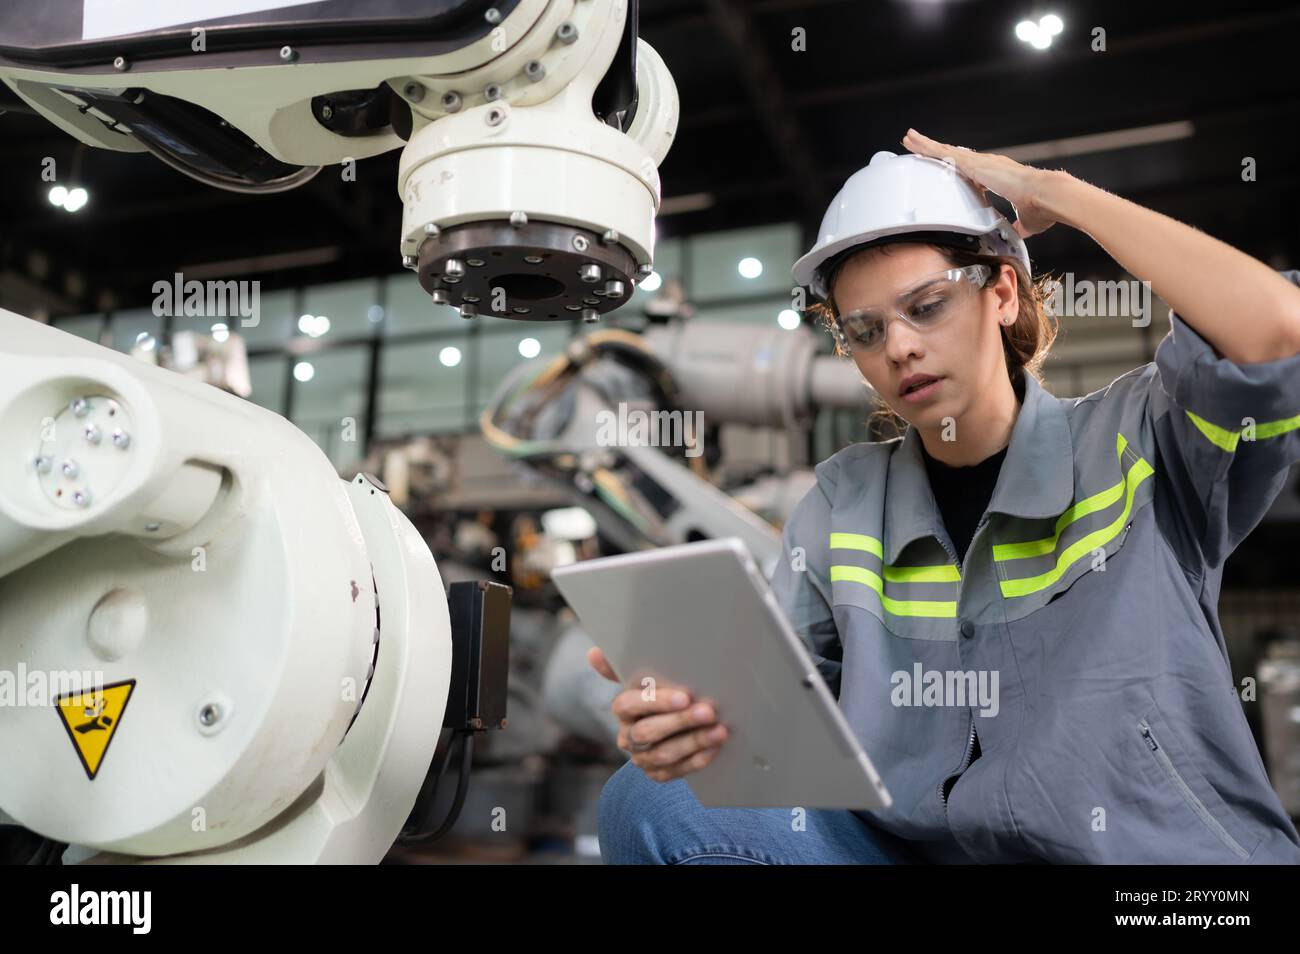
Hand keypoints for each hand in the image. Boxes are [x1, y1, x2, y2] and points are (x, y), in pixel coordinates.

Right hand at [587, 646, 728, 781]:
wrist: (672, 724)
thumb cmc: (661, 692)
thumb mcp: (645, 676)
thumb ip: (622, 664)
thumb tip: (594, 653)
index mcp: (623, 708)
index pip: (631, 704)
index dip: (656, 702)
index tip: (684, 697)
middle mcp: (628, 735)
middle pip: (649, 731)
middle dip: (681, 722)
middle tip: (708, 712)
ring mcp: (641, 757)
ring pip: (663, 754)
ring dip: (694, 742)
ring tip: (719, 731)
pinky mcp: (656, 773)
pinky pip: (675, 771)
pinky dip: (696, 760)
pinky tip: (714, 748)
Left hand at [901, 128, 1058, 237]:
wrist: (1047, 196)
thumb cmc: (1042, 207)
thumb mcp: (1027, 221)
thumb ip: (1019, 225)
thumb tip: (1021, 233)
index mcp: (999, 176)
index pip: (972, 169)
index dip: (957, 167)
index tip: (948, 166)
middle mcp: (988, 165)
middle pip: (954, 156)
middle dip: (936, 151)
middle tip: (919, 146)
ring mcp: (980, 162)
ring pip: (945, 151)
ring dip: (926, 145)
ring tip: (909, 139)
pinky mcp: (974, 164)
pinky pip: (943, 153)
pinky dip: (927, 147)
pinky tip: (914, 142)